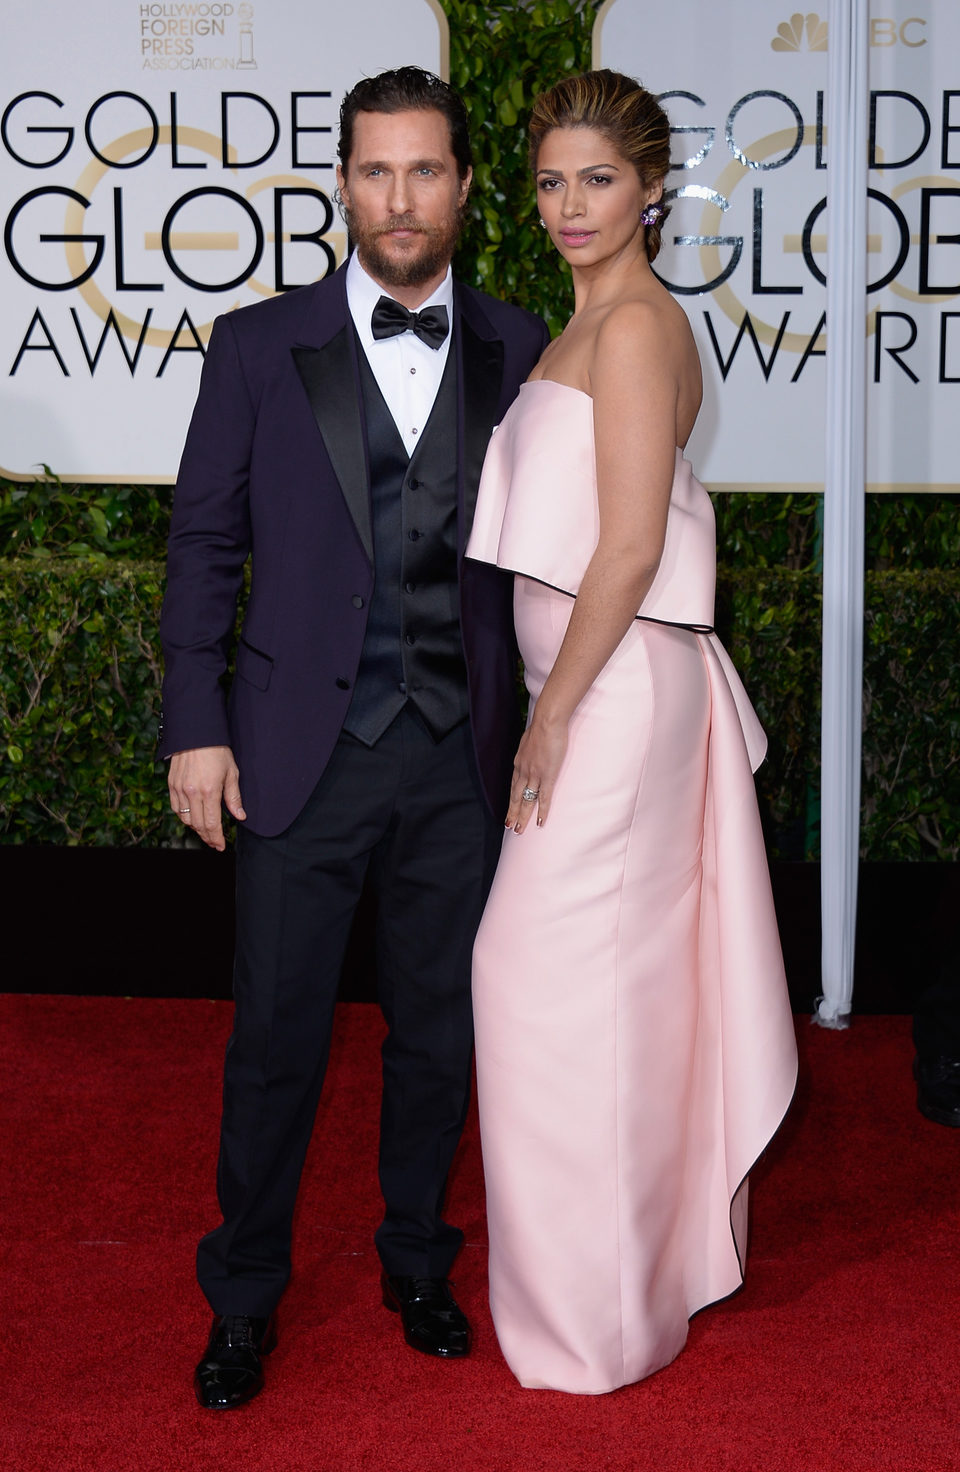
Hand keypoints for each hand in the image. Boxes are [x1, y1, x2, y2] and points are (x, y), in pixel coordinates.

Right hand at [168, 745, 243, 850]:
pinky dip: (184, 816)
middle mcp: (192, 793)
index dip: (217, 838)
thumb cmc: (217, 751)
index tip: (221, 846)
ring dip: (196, 828)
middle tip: (215, 842)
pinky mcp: (171, 784)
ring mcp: (179, 789)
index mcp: (209, 791)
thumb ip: (234, 797)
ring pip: (185, 819)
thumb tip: (240, 816)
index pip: (212, 824)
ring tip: (206, 831)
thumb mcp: (232, 773)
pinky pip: (175, 808)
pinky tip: (192, 817)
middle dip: (207, 837)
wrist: (196, 733)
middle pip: (198, 825)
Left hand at [505, 714, 567, 833]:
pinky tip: (540, 822)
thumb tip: (531, 750)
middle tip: (510, 827)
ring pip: (526, 801)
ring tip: (519, 830)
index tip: (509, 810)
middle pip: (516, 797)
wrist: (547, 722)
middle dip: (513, 813)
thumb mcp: (529, 740)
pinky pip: (544, 798)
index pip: (513, 786)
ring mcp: (535, 775)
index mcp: (519, 763)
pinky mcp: (547, 776)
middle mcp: (523, 771)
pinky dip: (542, 811)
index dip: (511, 799)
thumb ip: (529, 749)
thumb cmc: (542, 727)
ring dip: (523, 816)